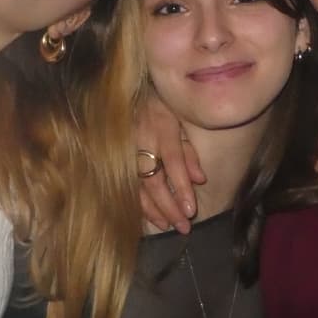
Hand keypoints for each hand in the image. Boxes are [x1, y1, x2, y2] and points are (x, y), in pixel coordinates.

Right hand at [136, 90, 205, 232]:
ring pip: (138, 186)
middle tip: (184, 226)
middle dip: (169, 206)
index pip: (171, 159)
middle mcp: (140, 137)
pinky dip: (142, 205)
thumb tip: (200, 179)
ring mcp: (125, 149)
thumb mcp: (179, 117)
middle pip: (153, 178)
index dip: (181, 185)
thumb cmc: (162, 105)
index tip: (191, 209)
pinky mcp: (117, 158)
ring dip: (155, 210)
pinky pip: (129, 186)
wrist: (125, 91)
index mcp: (160, 122)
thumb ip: (188, 148)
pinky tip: (155, 218)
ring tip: (172, 226)